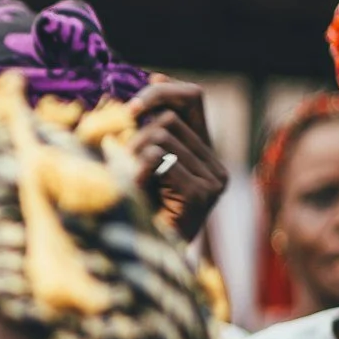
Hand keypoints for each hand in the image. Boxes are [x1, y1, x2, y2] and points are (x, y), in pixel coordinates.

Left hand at [128, 79, 227, 239]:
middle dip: (135, 134)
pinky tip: (138, 195)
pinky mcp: (201, 194)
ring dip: (132, 154)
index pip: (193, 98)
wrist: (140, 262)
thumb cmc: (133, 211)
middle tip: (122, 162)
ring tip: (130, 182)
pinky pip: (159, 158)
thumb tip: (154, 75)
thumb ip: (148, 128)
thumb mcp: (140, 162)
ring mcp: (212, 181)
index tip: (133, 107)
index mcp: (205, 155)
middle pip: (169, 118)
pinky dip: (137, 171)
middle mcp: (216, 167)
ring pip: (161, 136)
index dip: (162, 91)